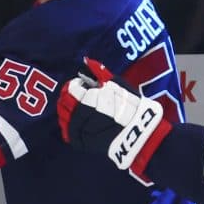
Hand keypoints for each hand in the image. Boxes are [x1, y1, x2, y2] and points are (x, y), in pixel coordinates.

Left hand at [57, 57, 168, 179]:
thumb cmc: (130, 107)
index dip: (74, 85)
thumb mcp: (119, 86)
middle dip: (70, 97)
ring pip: (64, 116)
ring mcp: (80, 130)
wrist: (139, 133)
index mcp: (93, 98)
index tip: (80, 84)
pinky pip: (66, 131)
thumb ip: (101, 74)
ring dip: (68, 110)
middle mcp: (84, 114)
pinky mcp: (80, 142)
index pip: (72, 89)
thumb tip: (88, 61)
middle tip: (78, 95)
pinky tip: (75, 119)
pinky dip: (68, 124)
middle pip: (66, 103)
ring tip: (80, 107)